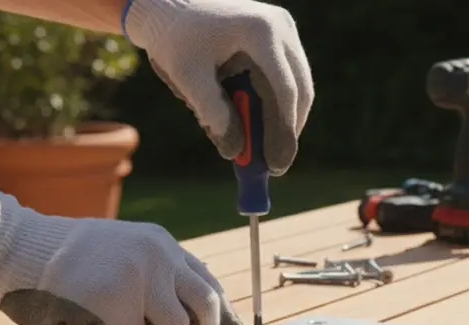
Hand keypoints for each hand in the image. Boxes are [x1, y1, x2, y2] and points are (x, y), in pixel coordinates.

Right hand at [0, 190, 248, 324]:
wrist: (16, 248)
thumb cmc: (66, 260)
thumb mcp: (122, 251)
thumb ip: (156, 273)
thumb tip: (196, 317)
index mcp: (161, 244)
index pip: (209, 283)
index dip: (225, 318)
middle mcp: (155, 256)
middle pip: (205, 308)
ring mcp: (135, 278)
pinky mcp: (111, 304)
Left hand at [123, 0, 313, 175]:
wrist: (169, 5)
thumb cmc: (174, 38)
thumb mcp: (187, 78)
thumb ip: (212, 113)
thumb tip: (235, 152)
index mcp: (260, 32)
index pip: (284, 89)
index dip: (283, 132)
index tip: (275, 165)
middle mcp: (280, 27)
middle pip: (299, 89)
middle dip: (288, 130)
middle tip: (275, 166)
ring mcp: (283, 29)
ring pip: (297, 85)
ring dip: (283, 119)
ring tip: (265, 150)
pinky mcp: (278, 36)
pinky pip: (286, 77)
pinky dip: (276, 104)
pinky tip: (261, 126)